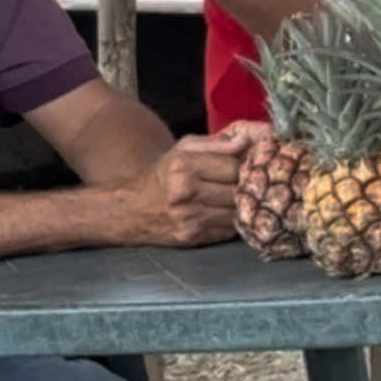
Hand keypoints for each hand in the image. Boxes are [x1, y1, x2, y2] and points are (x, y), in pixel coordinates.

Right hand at [124, 131, 252, 246]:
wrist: (133, 210)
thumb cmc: (163, 175)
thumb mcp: (183, 149)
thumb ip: (216, 144)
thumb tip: (246, 143)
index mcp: (183, 166)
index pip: (233, 167)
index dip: (242, 166)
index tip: (239, 167)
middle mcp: (185, 192)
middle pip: (237, 190)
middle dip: (243, 187)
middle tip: (240, 184)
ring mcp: (190, 218)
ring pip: (236, 212)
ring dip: (238, 206)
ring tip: (230, 199)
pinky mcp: (193, 237)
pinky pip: (227, 230)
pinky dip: (229, 222)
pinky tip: (219, 214)